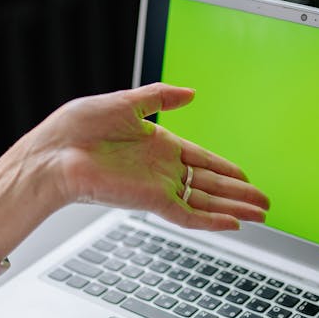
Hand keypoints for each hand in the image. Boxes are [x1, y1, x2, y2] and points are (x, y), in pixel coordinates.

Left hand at [37, 83, 269, 232]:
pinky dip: (211, 221)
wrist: (53, 153)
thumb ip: (160, 97)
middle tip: (264, 202)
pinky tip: (234, 224)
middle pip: (210, 185)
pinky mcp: (149, 202)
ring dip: (233, 208)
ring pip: (205, 202)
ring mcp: (157, 187)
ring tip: (261, 214)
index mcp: (158, 144)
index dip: (226, 168)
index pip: (202, 159)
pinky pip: (187, 215)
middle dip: (239, 194)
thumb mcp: (125, 102)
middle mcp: (161, 169)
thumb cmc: (77, 127)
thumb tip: (191, 93)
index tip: (246, 176)